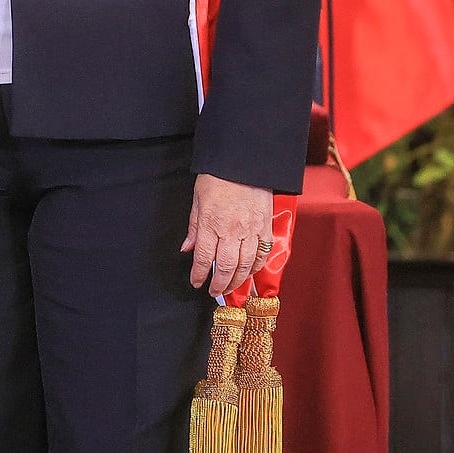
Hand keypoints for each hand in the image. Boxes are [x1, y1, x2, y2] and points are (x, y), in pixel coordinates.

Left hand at [181, 173, 272, 300]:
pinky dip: (256, 267)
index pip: (204, 258)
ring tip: (230, 286)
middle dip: (219, 283)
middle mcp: (231, 230)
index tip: (196, 282)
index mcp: (211, 223)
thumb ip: (194, 228)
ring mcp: (251, 230)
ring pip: (246, 265)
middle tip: (213, 290)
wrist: (243, 163)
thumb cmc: (218, 178)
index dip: (199, 274)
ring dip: (237, 280)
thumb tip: (187, 249)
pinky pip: (262, 254)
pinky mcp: (265, 227)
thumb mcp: (197, 200)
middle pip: (226, 267)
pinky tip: (250, 272)